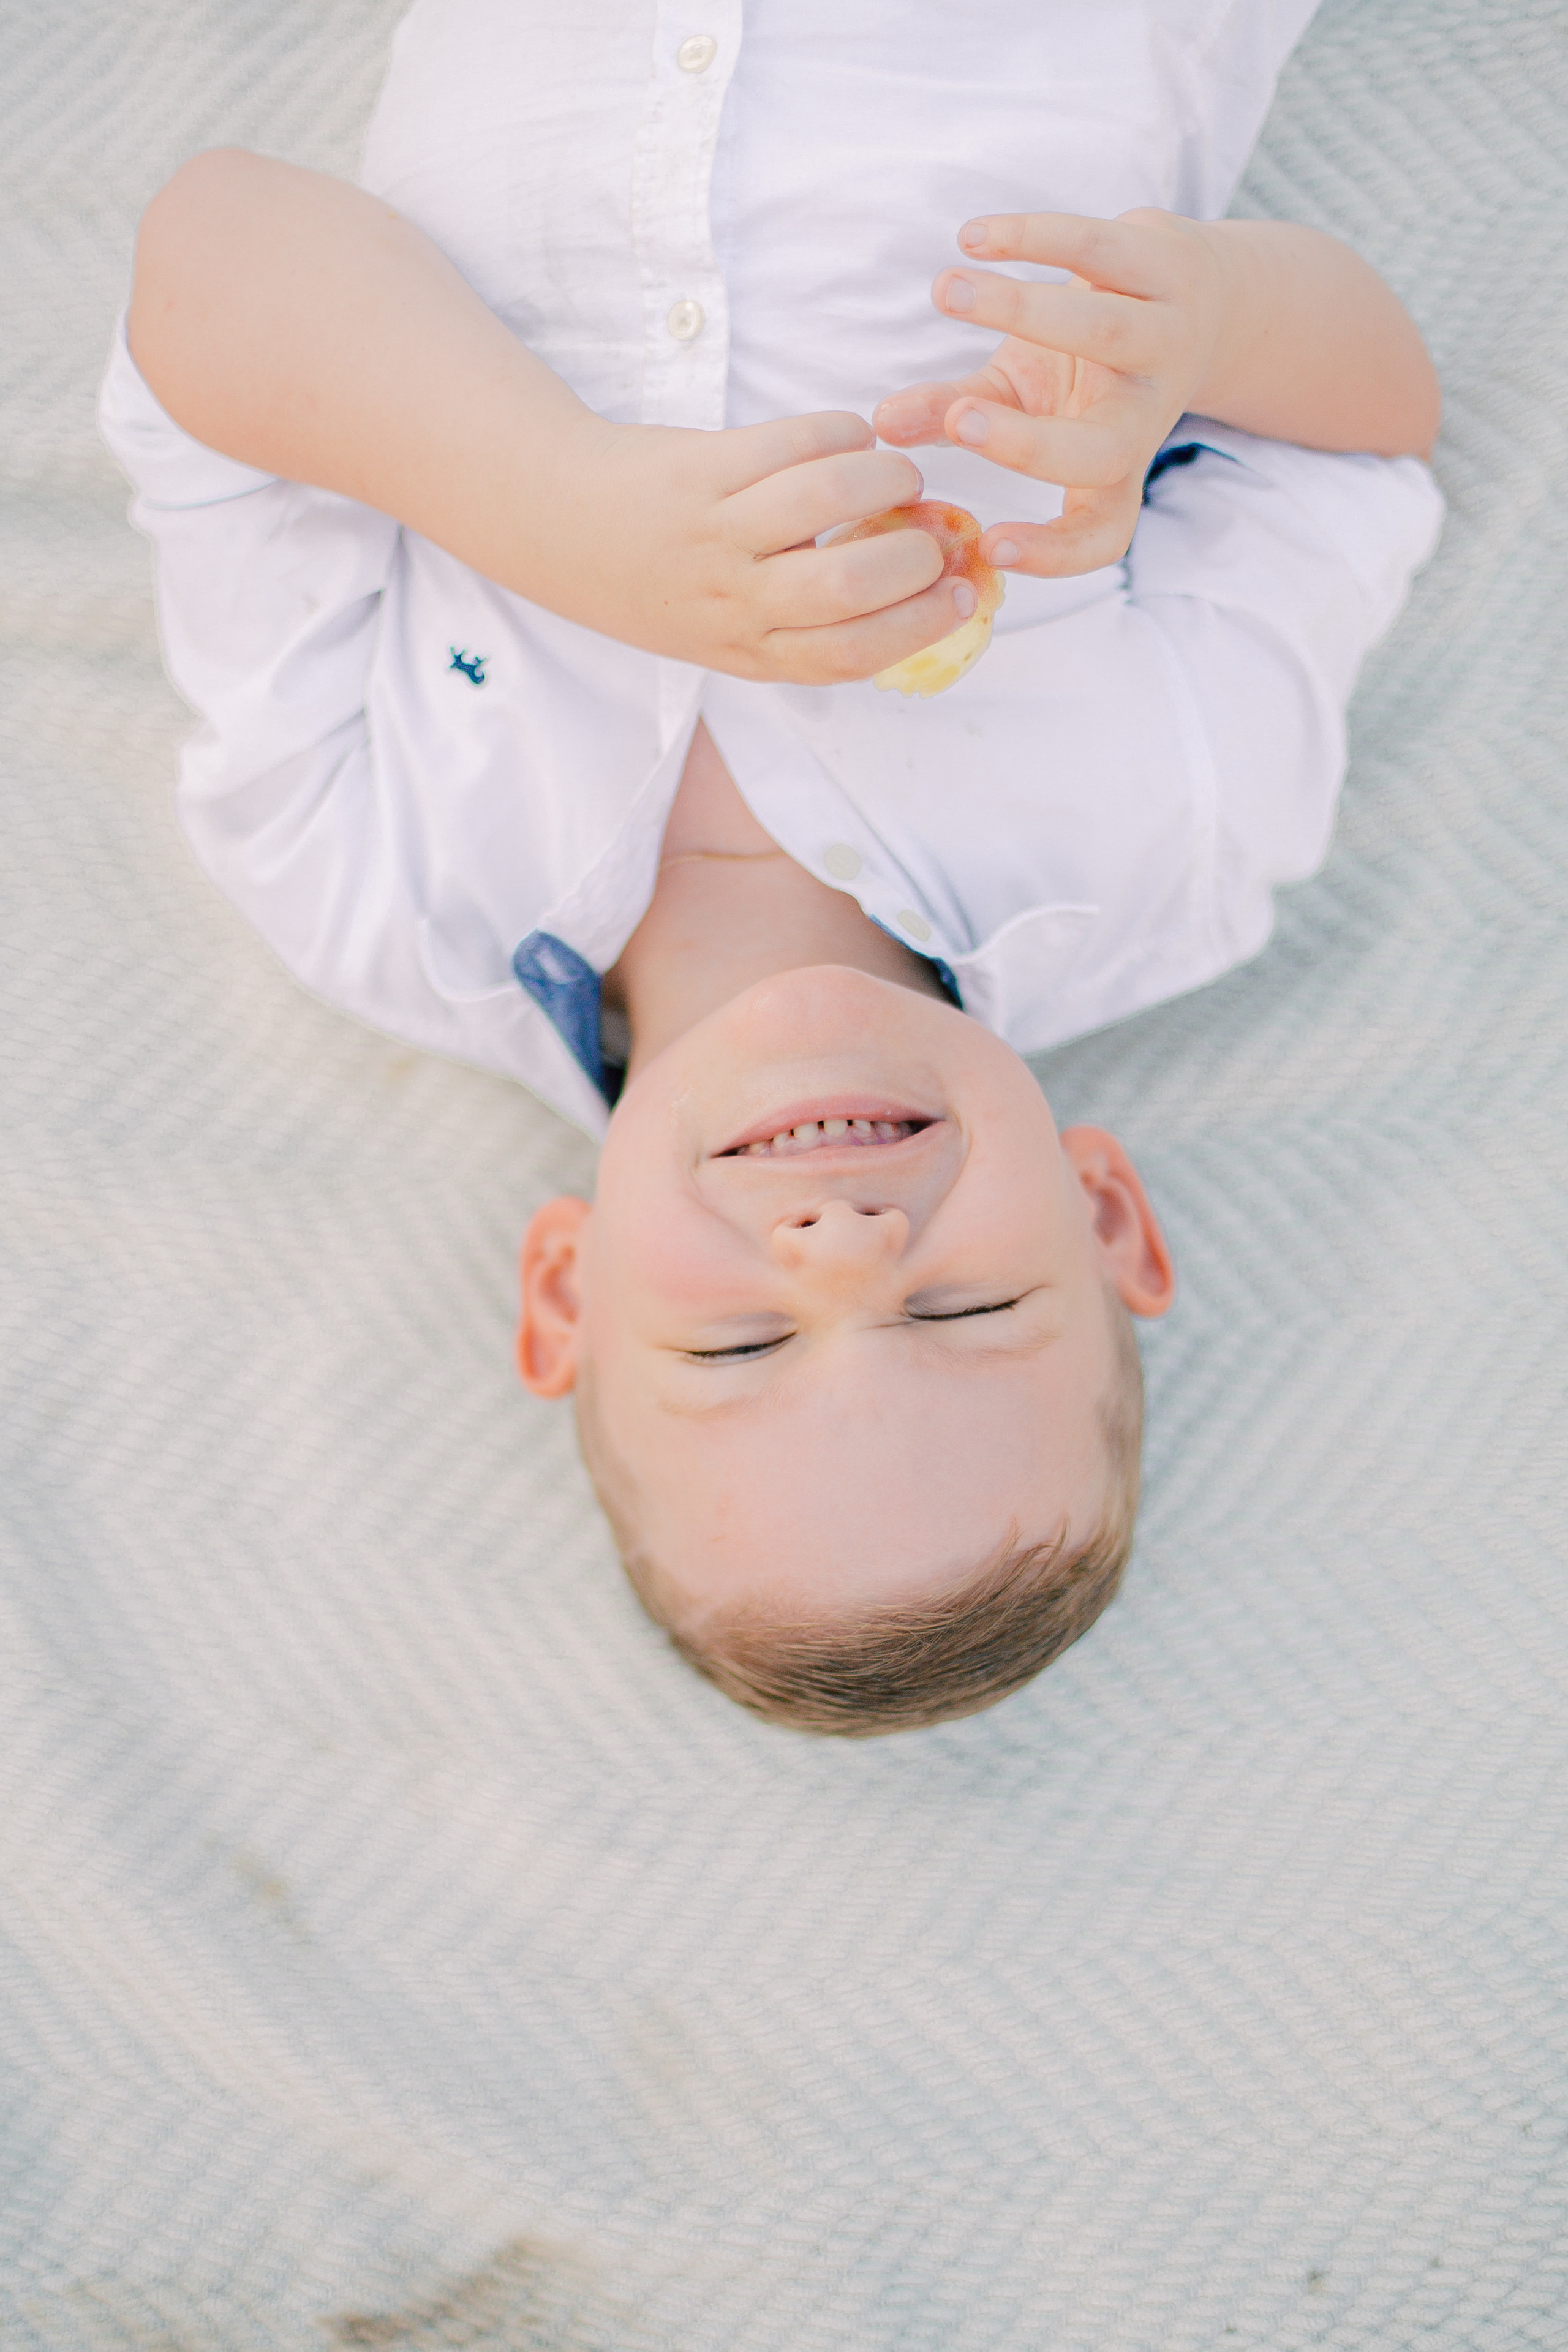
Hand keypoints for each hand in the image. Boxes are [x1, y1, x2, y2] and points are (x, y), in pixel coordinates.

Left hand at [555, 408, 977, 683]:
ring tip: (896, 477)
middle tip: (931, 529)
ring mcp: (714, 533)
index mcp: (750, 652)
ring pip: (827, 499)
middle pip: (849, 585)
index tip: (966, 594)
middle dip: (913, 555)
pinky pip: (793, 442)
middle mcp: (732, 602)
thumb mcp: (734, 631)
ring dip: (884, 480)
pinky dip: (842, 435)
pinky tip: (851, 441)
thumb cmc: (667, 582)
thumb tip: (922, 587)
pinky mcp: (702, 469)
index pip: (852, 653)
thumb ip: (811, 623)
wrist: (567, 527)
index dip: (921, 624)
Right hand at [873, 210, 1230, 578]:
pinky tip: (973, 239)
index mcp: (1117, 466)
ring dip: (1018, 310)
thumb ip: (952, 414)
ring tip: (944, 292)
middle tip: (959, 420)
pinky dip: (1033, 238)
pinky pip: (1098, 247)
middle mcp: (1148, 412)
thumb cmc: (1086, 365)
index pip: (1102, 533)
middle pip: (1105, 450)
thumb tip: (881, 423)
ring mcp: (1168, 338)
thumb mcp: (1020, 396)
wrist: (1191, 288)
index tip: (991, 546)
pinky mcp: (1168, 263)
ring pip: (1103, 330)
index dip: (1054, 553)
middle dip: (1028, 442)